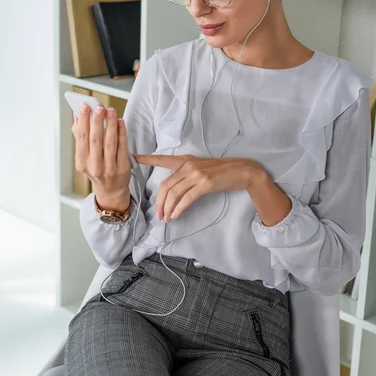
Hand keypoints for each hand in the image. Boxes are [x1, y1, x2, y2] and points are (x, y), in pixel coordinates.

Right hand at [72, 104, 130, 208]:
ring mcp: (109, 168)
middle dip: (97, 121)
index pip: (82, 138)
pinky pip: (122, 147)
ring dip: (111, 124)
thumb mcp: (84, 156)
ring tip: (110, 111)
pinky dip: (122, 133)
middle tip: (99, 107)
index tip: (84, 107)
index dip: (83, 121)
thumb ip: (80, 136)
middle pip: (96, 140)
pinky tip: (120, 122)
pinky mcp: (123, 168)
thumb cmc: (96, 168)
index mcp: (82, 162)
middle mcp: (94, 166)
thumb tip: (77, 115)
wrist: (111, 190)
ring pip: (110, 142)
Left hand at [134, 154, 261, 221]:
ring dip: (167, 208)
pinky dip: (178, 208)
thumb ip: (185, 173)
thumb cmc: (220, 171)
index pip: (163, 160)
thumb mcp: (200, 168)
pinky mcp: (205, 184)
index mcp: (185, 159)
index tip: (134, 157)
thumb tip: (172, 188)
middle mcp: (188, 165)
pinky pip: (186, 198)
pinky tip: (175, 215)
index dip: (148, 159)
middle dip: (159, 202)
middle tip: (158, 214)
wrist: (241, 171)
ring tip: (165, 218)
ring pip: (173, 193)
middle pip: (166, 185)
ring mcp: (196, 174)